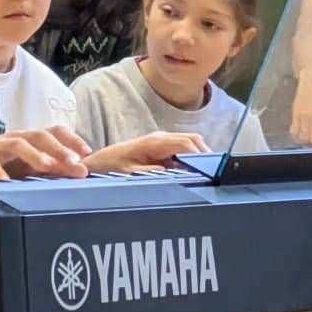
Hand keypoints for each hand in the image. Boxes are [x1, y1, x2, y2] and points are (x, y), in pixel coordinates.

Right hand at [0, 128, 89, 182]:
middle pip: (40, 135)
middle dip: (60, 148)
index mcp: (27, 139)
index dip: (71, 139)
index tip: (88, 152)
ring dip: (35, 155)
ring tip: (49, 167)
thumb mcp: (21, 166)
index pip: (53, 131)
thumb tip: (73, 173)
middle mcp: (14, 138)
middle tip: (76, 163)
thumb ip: (44, 168)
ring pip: (19, 144)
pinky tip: (5, 183)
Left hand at [86, 131, 202, 174]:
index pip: (187, 144)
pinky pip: (182, 148)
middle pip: (193, 140)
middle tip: (213, 172)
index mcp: (154, 142)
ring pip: (190, 143)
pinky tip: (192, 171)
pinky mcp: (160, 146)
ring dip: (199, 155)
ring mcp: (160, 141)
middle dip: (205, 154)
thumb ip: (154, 172)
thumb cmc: (111, 167)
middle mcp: (160, 138)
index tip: (209, 169)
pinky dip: (191, 157)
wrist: (97, 162)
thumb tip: (176, 172)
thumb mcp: (131, 173)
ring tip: (205, 172)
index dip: (201, 156)